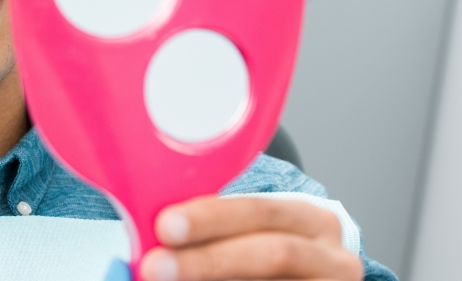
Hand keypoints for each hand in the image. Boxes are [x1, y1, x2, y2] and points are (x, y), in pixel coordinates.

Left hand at [139, 196, 363, 280]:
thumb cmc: (261, 260)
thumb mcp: (246, 237)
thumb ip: (208, 233)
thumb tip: (150, 240)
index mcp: (310, 221)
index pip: (262, 211)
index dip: (212, 217)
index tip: (164, 226)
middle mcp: (333, 259)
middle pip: (274, 253)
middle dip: (208, 260)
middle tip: (155, 266)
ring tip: (164, 280)